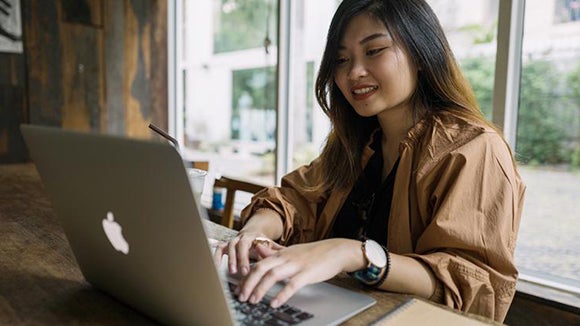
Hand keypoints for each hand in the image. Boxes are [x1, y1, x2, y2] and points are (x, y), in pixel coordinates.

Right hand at [213, 231, 283, 275]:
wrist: (255, 232)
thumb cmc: (263, 242)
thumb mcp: (271, 245)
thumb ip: (276, 250)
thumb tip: (286, 254)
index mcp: (251, 237)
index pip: (245, 245)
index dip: (244, 258)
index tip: (246, 271)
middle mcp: (240, 237)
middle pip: (236, 246)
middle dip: (237, 260)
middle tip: (240, 273)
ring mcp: (232, 241)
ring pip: (227, 247)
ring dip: (228, 260)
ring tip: (230, 272)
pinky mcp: (226, 245)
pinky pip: (218, 249)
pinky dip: (216, 257)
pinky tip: (216, 268)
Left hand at [237, 238, 361, 307]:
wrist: (336, 250)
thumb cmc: (315, 254)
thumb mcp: (292, 251)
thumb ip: (275, 253)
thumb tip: (258, 251)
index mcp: (281, 253)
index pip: (258, 264)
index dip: (246, 277)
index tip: (238, 288)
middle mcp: (286, 257)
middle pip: (261, 268)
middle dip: (248, 283)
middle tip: (241, 296)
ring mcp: (296, 265)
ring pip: (272, 275)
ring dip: (260, 289)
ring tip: (253, 300)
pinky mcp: (307, 273)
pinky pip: (292, 284)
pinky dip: (281, 294)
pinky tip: (274, 303)